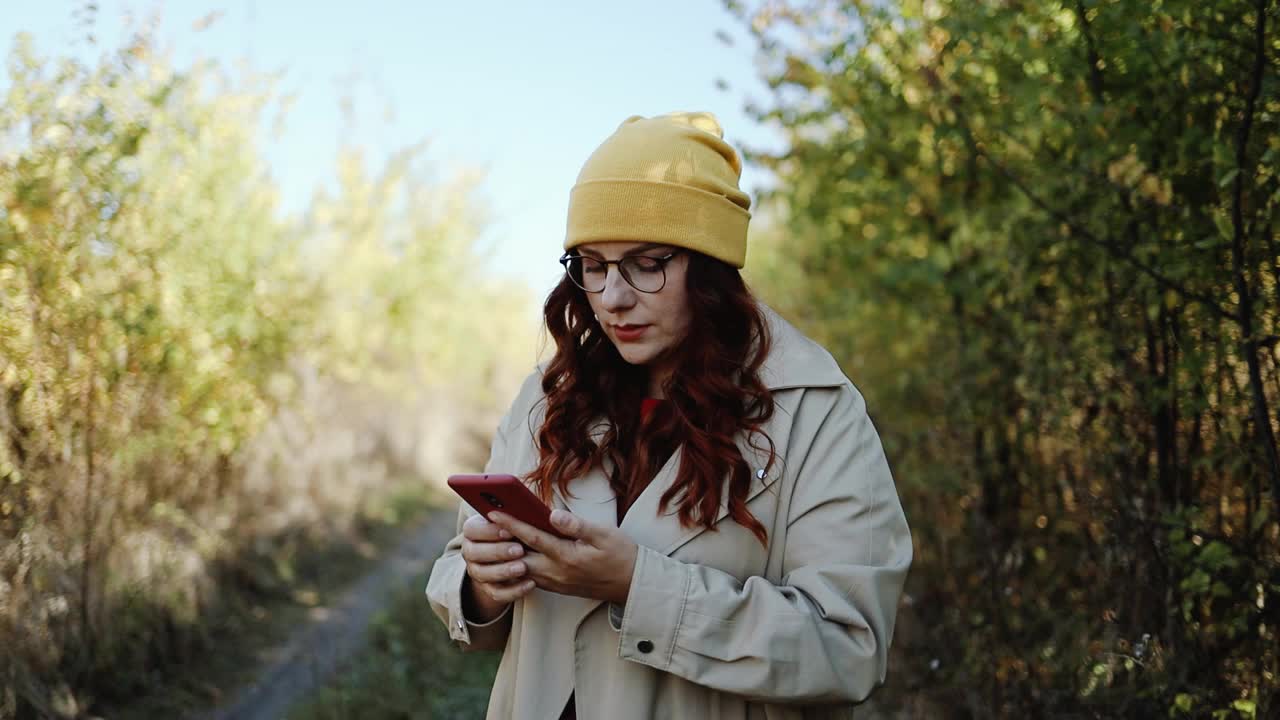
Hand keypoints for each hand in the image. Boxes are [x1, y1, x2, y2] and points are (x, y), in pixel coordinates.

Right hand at [460, 513, 534, 621]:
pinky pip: (497, 593)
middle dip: (498, 551)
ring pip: (483, 574)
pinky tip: (530, 584)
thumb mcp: (513, 519)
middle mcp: (469, 551)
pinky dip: (513, 590)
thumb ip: (516, 513)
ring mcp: (476, 571)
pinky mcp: (487, 589)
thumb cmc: (515, 530)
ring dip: (504, 571)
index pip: (472, 530)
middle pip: (474, 553)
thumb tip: (527, 507)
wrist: (510, 554)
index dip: (490, 531)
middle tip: (519, 550)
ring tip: (524, 567)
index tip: (510, 530)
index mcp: (472, 530)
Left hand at [488, 509, 637, 604]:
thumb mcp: (605, 535)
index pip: (532, 538)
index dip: (511, 524)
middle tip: (484, 524)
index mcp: (567, 557)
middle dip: (501, 540)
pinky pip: (530, 576)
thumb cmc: (620, 555)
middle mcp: (556, 572)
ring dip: (507, 553)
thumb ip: (577, 525)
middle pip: (519, 555)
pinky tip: (513, 552)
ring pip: (522, 568)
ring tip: (494, 535)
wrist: (631, 585)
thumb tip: (554, 514)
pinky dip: (518, 565)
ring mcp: (555, 582)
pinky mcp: (557, 587)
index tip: (494, 513)